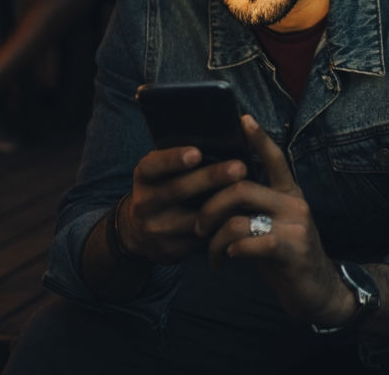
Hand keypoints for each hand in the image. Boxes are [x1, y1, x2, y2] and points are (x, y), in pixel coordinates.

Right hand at [119, 146, 247, 264]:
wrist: (139, 230)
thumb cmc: (163, 187)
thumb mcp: (162, 171)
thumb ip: (180, 158)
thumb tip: (217, 137)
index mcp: (144, 176)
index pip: (154, 165)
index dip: (174, 159)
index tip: (197, 152)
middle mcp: (145, 202)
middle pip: (178, 189)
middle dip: (211, 178)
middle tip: (239, 168)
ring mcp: (156, 229)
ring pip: (194, 218)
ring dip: (223, 206)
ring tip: (249, 193)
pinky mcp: (170, 250)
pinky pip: (202, 239)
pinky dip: (222, 227)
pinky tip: (242, 218)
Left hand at [196, 115, 352, 324]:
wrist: (318, 292)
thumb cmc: (285, 257)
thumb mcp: (270, 226)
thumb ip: (251, 209)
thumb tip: (216, 193)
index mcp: (288, 193)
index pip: (274, 157)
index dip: (259, 138)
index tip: (243, 118)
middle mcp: (294, 203)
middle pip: (241, 187)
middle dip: (210, 207)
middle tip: (198, 227)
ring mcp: (296, 225)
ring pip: (238, 218)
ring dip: (214, 239)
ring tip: (211, 254)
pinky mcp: (292, 249)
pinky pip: (248, 243)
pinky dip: (230, 252)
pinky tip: (226, 261)